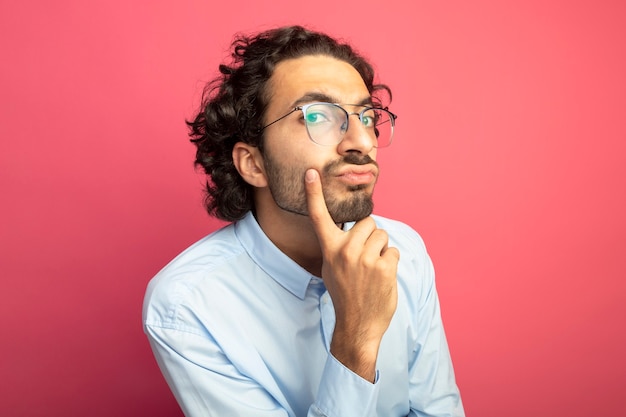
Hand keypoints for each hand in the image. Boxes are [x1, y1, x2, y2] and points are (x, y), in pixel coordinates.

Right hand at [304, 169, 398, 381]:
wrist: (358, 325)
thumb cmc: (345, 294)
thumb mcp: (331, 268)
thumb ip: (338, 246)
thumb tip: (353, 227)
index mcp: (330, 250)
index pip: (319, 217)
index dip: (314, 194)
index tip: (311, 173)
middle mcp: (345, 251)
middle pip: (368, 222)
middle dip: (370, 236)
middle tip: (365, 258)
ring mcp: (365, 259)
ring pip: (382, 235)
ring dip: (381, 249)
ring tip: (372, 269)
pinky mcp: (384, 268)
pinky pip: (393, 251)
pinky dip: (391, 262)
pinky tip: (382, 277)